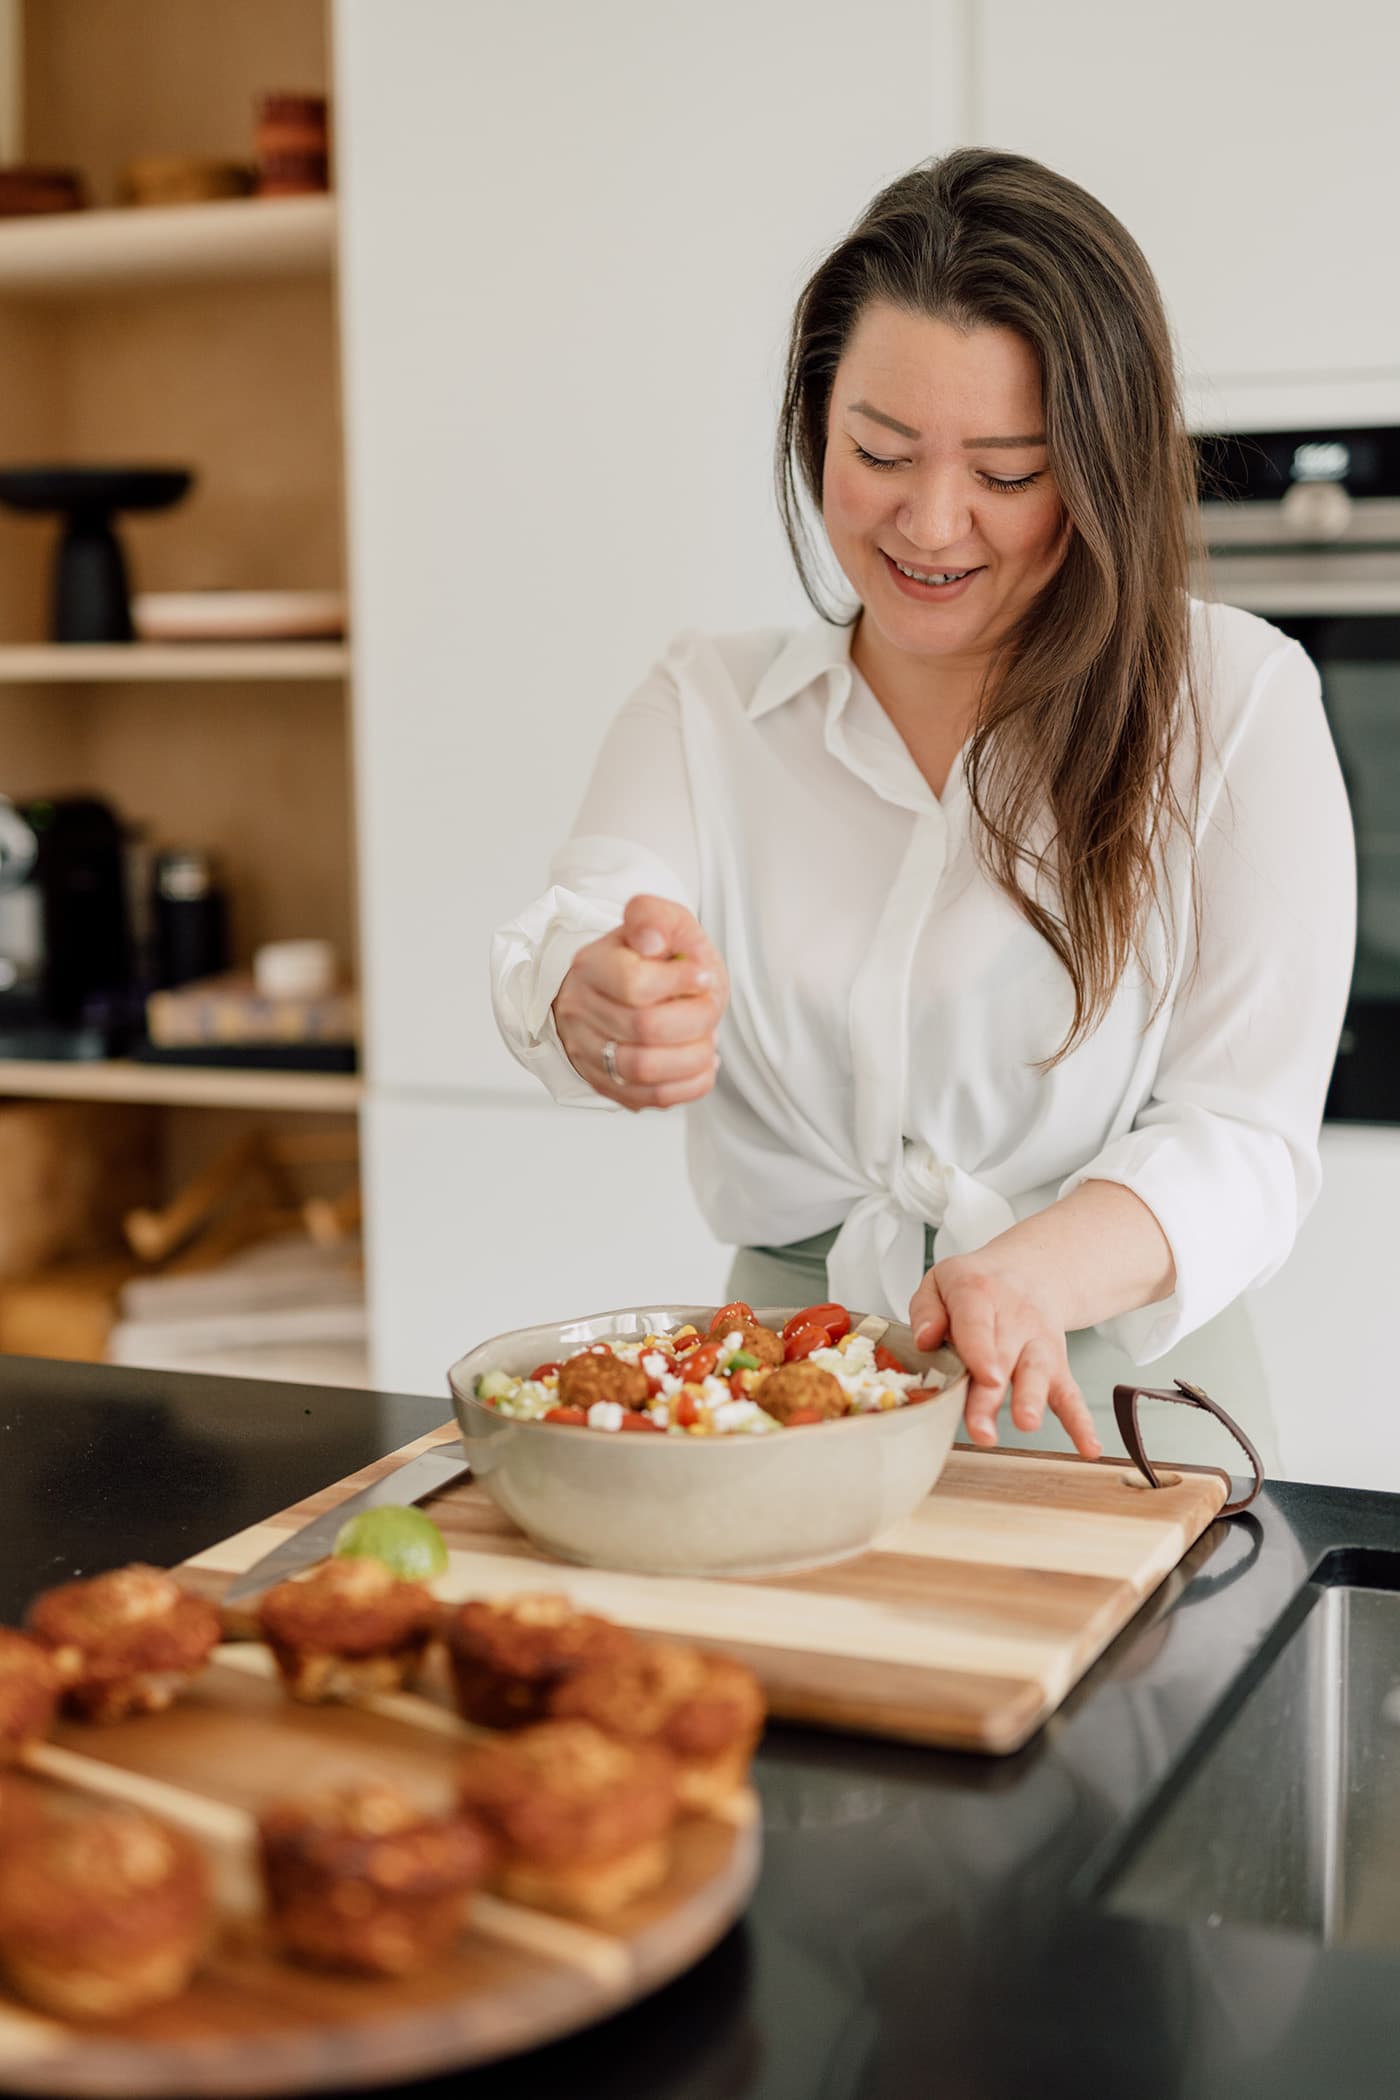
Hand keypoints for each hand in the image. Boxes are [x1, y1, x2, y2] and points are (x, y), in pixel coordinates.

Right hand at [551, 894, 728, 1110]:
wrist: (623, 990)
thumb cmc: (647, 957)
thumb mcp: (658, 921)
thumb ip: (654, 917)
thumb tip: (652, 940)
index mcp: (591, 966)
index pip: (634, 984)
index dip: (680, 983)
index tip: (704, 977)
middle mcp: (580, 1011)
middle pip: (644, 1028)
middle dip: (696, 1019)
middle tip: (711, 1007)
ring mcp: (588, 1052)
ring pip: (644, 1069)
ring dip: (693, 1056)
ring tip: (709, 1038)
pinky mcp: (605, 1084)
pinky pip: (651, 1098)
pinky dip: (689, 1084)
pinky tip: (702, 1063)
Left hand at [909, 1252, 1101, 1459]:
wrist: (1032, 1269)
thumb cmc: (979, 1283)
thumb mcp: (941, 1280)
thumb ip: (927, 1310)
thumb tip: (925, 1340)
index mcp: (979, 1294)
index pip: (977, 1323)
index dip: (981, 1351)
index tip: (985, 1377)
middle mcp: (1015, 1320)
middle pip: (1003, 1358)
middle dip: (992, 1396)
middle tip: (982, 1428)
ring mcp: (1039, 1344)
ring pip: (1038, 1373)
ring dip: (1032, 1400)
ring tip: (1026, 1423)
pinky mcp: (1056, 1366)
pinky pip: (1070, 1394)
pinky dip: (1081, 1422)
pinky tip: (1088, 1446)